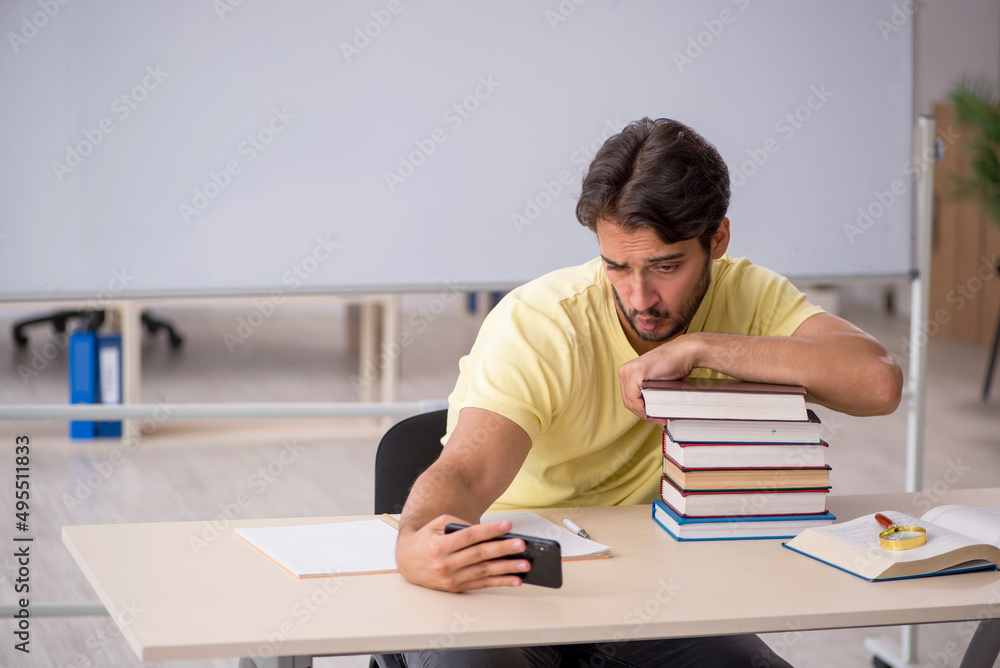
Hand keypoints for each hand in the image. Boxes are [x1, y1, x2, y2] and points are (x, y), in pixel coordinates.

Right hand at [396, 515, 529, 591]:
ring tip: (523, 564)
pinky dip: (499, 582)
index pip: (469, 537)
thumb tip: (486, 531)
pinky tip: (514, 580)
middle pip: (479, 555)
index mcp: (440, 545)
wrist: (407, 562)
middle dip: (502, 550)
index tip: (507, 526)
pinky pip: (481, 585)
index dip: (490, 531)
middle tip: (521, 546)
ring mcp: (451, 578)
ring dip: (506, 569)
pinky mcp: (455, 588)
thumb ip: (459, 524)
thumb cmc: (426, 539)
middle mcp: (445, 563)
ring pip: (483, 572)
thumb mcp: (437, 524)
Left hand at [618, 334, 699, 424]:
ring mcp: (628, 371)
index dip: (640, 411)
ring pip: (631, 402)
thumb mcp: (655, 381)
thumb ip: (648, 393)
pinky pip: (634, 398)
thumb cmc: (674, 365)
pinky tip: (656, 413)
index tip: (654, 419)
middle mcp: (624, 370)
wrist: (685, 352)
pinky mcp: (636, 373)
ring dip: (645, 414)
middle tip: (659, 421)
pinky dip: (644, 409)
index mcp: (627, 371)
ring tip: (660, 419)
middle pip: (628, 401)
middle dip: (643, 414)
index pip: (628, 398)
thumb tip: (649, 414)